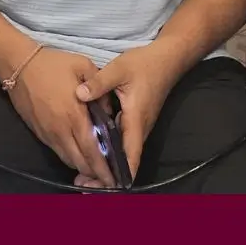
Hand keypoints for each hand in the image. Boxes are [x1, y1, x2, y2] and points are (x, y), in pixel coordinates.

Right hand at [7, 48, 116, 185]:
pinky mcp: (39, 133)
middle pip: (81, 161)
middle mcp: (61, 129)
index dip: (104, 166)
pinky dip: (70, 157)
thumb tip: (109, 110)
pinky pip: (57, 152)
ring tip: (96, 170)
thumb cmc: (53, 64)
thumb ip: (100, 89)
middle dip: (95, 173)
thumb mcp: (83, 66)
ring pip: (68, 160)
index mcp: (75, 114)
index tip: (115, 177)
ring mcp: (48, 133)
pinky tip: (78, 155)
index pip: (92, 149)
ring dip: (82, 167)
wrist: (19, 66)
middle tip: (109, 178)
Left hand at [75, 44, 177, 182]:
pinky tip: (91, 153)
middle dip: (106, 176)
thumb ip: (98, 82)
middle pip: (125, 161)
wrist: (167, 59)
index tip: (99, 187)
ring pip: (123, 154)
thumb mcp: (119, 69)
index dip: (117, 174)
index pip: (130, 156)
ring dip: (106, 166)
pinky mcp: (134, 123)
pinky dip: (108, 152)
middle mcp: (139, 130)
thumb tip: (78, 94)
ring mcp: (138, 128)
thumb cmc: (144, 64)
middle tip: (81, 184)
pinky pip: (122, 144)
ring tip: (82, 176)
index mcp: (136, 121)